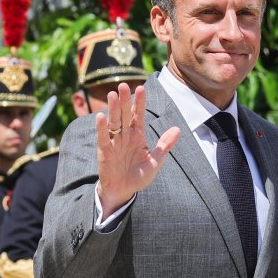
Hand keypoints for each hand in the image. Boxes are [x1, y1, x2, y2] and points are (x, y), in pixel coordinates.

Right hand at [96, 83, 180, 215]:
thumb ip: (165, 145)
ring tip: (112, 95)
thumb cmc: (139, 176)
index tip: (141, 88)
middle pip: (124, 114)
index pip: (138, 115)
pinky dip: (101, 128)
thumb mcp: (156, 161)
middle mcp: (125, 135)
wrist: (123, 192)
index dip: (139, 102)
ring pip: (113, 122)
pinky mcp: (104, 151)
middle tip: (123, 85)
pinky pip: (103, 138)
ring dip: (113, 109)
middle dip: (124, 100)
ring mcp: (114, 142)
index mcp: (138, 135)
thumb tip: (178, 129)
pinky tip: (100, 116)